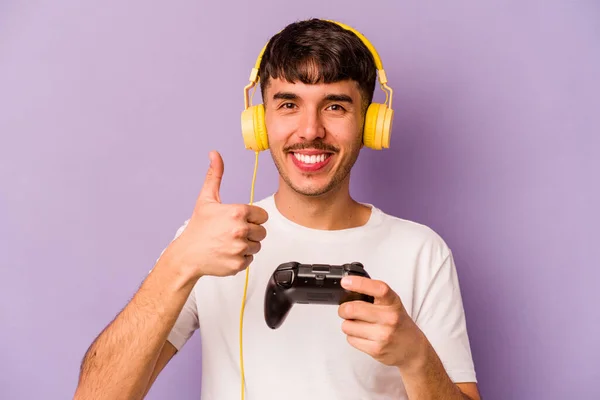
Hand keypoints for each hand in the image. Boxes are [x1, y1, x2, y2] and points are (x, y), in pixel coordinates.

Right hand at [165, 150, 267, 277]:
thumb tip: (215, 154)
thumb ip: (215, 175)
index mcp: (237, 212)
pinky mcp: (239, 263)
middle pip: (262, 231)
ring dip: (247, 245)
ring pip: (257, 246)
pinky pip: (251, 259)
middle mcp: (240, 230)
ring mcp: (240, 248)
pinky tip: (227, 253)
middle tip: (232, 233)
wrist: (187, 255)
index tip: (239, 221)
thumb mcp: (206, 199)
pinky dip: (241, 258)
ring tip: (229, 243)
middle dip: (250, 232)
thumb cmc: (198, 228)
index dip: (252, 218)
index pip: (262, 215)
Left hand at [338, 276, 421, 367]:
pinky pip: (350, 339)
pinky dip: (352, 336)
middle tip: (345, 310)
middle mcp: (389, 318)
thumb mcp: (393, 304)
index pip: (378, 289)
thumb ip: (375, 295)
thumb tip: (350, 287)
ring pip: (347, 326)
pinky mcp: (376, 349)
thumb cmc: (399, 323)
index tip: (346, 282)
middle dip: (343, 309)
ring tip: (358, 325)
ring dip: (348, 325)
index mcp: (393, 303)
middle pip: (353, 309)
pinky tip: (362, 335)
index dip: (359, 283)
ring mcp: (383, 335)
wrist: (413, 348)